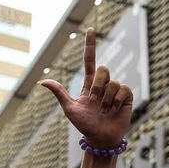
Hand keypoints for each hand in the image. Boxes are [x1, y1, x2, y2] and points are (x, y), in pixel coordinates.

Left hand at [38, 28, 131, 148]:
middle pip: (103, 70)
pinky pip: (123, 89)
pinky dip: (117, 101)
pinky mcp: (126, 96)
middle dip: (98, 86)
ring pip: (112, 82)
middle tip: (95, 102)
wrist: (101, 138)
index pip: (89, 60)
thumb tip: (42, 81)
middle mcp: (103, 84)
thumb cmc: (84, 125)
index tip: (90, 29)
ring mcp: (115, 90)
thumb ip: (59, 93)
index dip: (90, 45)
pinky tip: (114, 110)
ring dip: (106, 99)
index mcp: (89, 84)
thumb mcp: (70, 109)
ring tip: (105, 110)